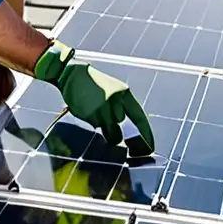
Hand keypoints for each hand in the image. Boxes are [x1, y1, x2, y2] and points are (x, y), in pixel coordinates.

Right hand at [34, 41, 153, 149]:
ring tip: (100, 117)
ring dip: (108, 132)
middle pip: (125, 130)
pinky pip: (97, 127)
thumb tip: (131, 132)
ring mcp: (102, 109)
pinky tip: (90, 112)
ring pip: (112, 133)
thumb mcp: (115, 92)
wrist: (73, 75)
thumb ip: (123, 108)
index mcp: (125, 94)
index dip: (146, 135)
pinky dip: (95, 123)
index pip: (140, 118)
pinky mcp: (90, 115)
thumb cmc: (97, 85)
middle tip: (116, 131)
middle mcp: (116, 101)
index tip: (150, 148)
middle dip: (121, 134)